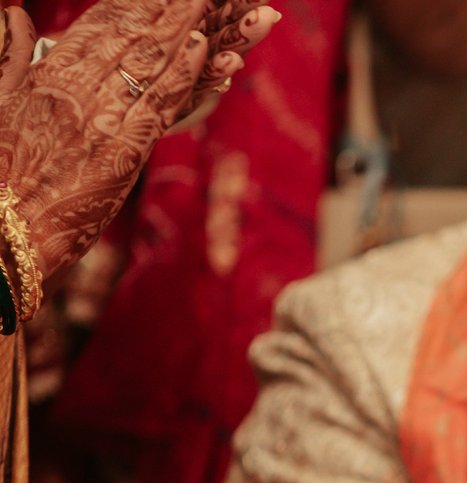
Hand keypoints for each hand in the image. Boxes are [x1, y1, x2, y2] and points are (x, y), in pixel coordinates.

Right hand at [0, 0, 279, 282]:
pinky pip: (160, 103)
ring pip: (149, 61)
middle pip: (129, 36)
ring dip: (183, 27)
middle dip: (163, 6)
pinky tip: (202, 47)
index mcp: (45, 78)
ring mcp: (100, 117)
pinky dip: (184, 72)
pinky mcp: (122, 150)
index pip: (95, 28)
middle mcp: (74, 90)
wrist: (1, 231)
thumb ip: (11, 58)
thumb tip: (15, 15)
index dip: (128, 4)